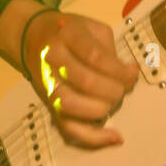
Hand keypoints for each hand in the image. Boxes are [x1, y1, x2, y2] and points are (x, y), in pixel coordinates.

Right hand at [22, 9, 137, 148]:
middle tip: (123, 86)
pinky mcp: (50, 106)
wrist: (32, 39)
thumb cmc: (69, 32)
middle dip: (114, 89)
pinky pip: (69, 128)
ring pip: (75, 107)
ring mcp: (49, 86)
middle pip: (87, 83)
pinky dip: (94, 137)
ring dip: (104, 108)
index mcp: (67, 36)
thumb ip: (111, 50)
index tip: (132, 72)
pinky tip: (114, 136)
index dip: (118, 69)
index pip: (94, 57)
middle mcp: (53, 61)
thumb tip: (131, 75)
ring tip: (113, 100)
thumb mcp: (92, 28)